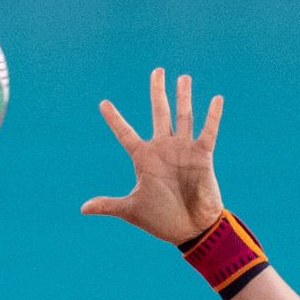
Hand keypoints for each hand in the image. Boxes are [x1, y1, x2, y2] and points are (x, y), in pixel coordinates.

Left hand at [81, 68, 223, 243]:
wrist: (189, 228)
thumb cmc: (160, 218)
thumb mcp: (131, 209)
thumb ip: (108, 204)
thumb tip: (83, 209)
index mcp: (143, 158)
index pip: (125, 133)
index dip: (114, 119)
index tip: (103, 104)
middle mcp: (163, 148)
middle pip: (159, 113)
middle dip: (157, 92)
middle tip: (157, 71)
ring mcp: (183, 149)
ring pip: (183, 116)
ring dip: (183, 97)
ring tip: (182, 77)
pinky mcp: (203, 154)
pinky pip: (208, 131)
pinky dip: (212, 116)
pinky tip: (216, 98)